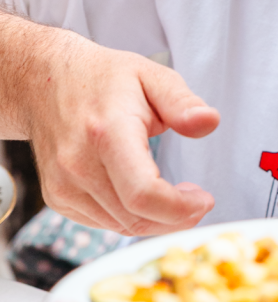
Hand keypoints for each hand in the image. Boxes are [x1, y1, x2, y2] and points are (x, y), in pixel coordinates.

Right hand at [0, 14, 217, 234]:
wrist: (43, 82)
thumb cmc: (103, 78)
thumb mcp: (151, 75)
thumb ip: (182, 101)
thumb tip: (209, 122)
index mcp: (107, 132)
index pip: (142, 192)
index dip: (179, 208)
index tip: (204, 200)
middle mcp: (79, 164)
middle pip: (136, 216)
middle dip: (177, 217)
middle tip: (198, 201)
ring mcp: (63, 185)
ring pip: (122, 226)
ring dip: (157, 220)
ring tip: (177, 196)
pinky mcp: (57, 198)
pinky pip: (105, 223)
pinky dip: (133, 217)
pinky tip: (145, 195)